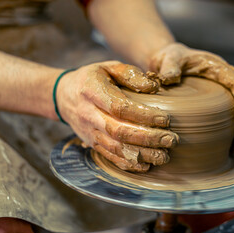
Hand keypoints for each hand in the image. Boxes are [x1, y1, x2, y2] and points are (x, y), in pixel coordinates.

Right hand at [56, 61, 178, 171]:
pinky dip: (128, 164)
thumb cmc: (90, 79)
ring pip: (116, 148)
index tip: (165, 119)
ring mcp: (89, 132)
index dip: (143, 115)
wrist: (62, 96)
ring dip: (141, 155)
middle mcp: (89, 115)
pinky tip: (146, 165)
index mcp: (93, 92)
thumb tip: (154, 87)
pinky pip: (109, 157)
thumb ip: (130, 74)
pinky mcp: (92, 143)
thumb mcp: (108, 67)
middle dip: (148, 138)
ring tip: (164, 156)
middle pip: (119, 131)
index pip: (119, 107)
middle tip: (171, 140)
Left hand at [149, 43, 233, 148]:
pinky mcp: (215, 105)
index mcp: (217, 68)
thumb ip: (170, 68)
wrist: (168, 62)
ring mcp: (220, 94)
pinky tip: (232, 145)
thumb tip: (169, 79)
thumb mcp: (170, 59)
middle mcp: (223, 81)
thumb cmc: (171, 58)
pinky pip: (227, 117)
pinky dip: (231, 131)